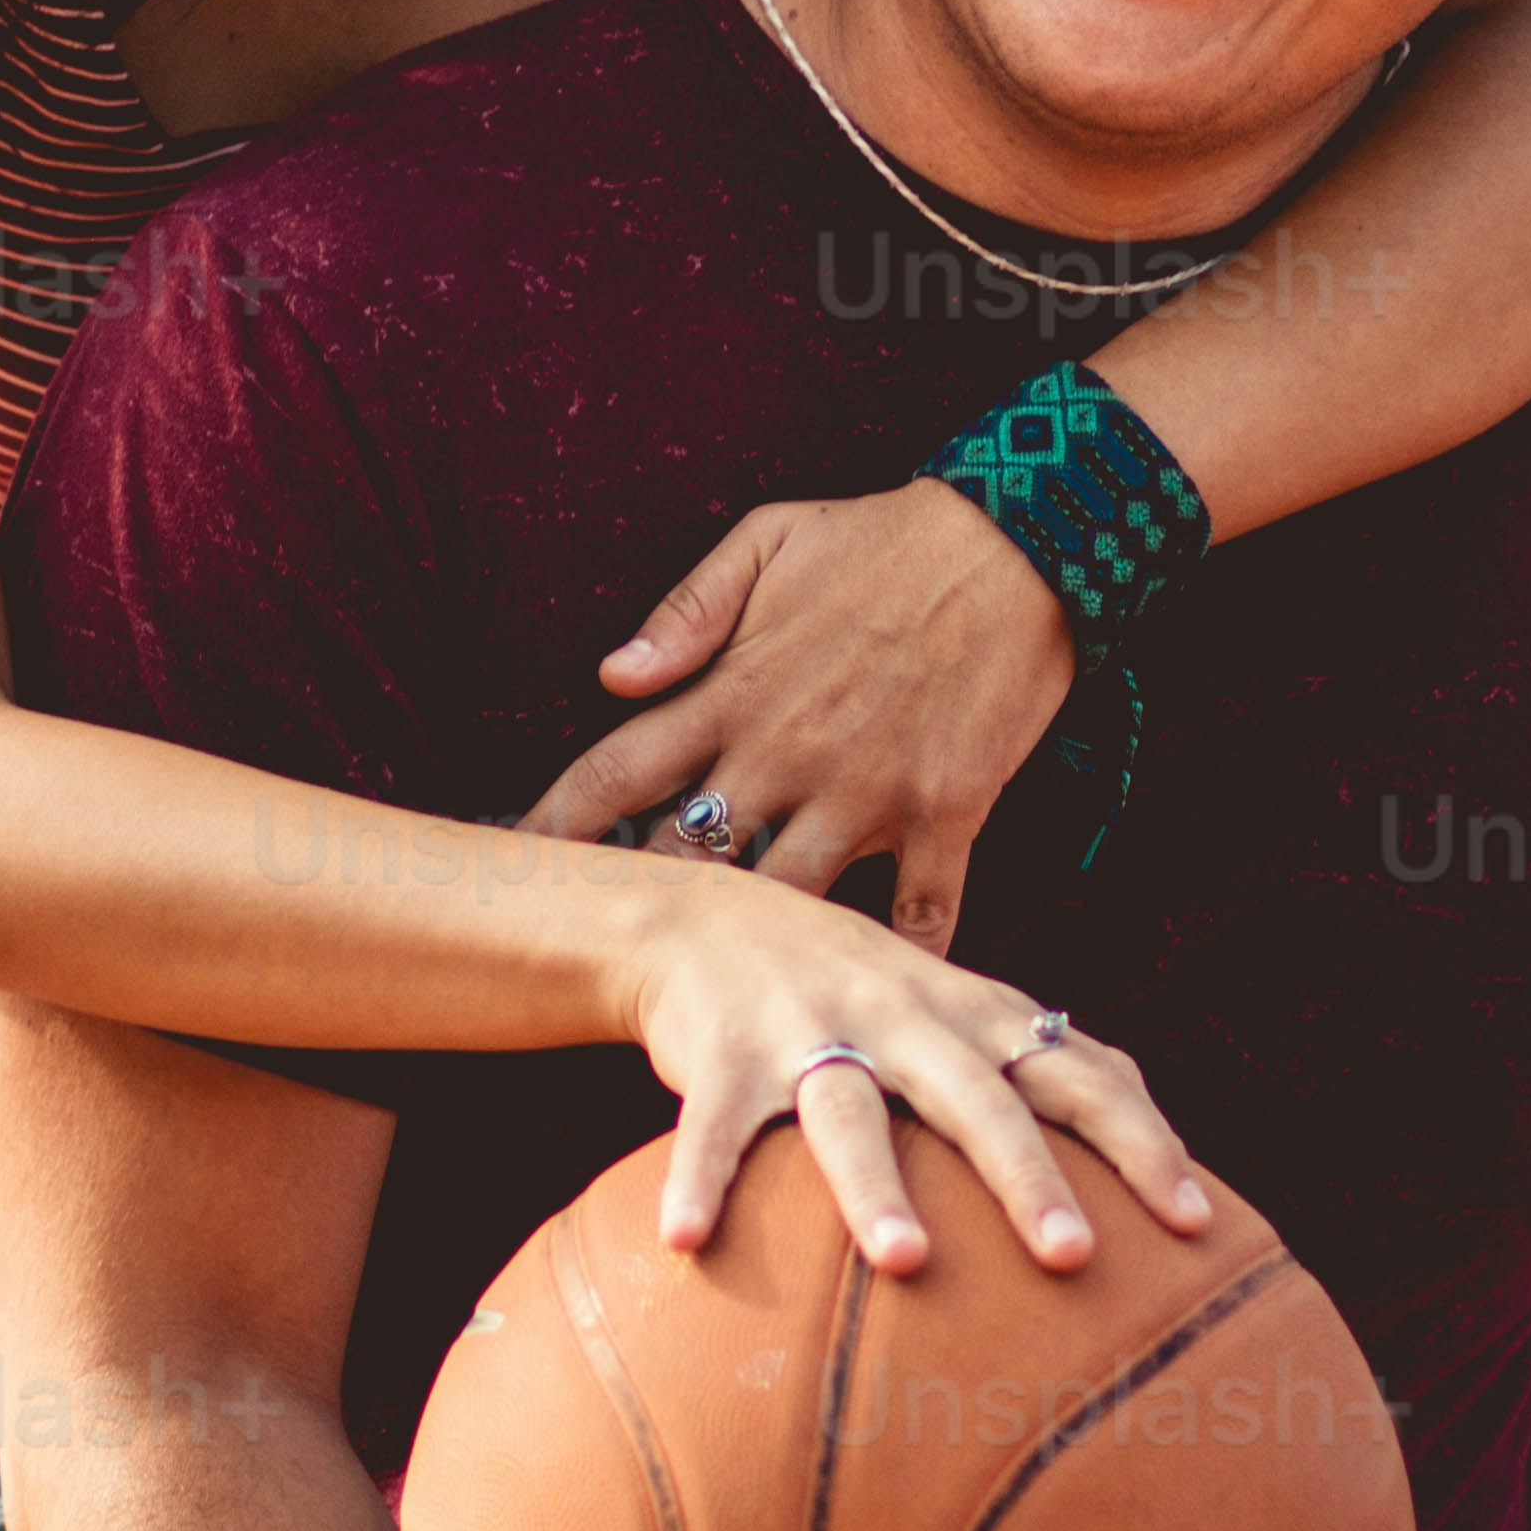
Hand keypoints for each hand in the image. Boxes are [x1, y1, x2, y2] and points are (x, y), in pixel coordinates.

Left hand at [523, 482, 1078, 953]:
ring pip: (785, 903)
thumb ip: (687, 609)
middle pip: (686, 862)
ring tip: (729, 988)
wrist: (1022, 543)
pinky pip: (915, 914)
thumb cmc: (884, 537)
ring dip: (756, 946)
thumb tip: (611, 675)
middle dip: (646, 907)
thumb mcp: (769, 537)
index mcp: (732, 691)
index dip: (552, 828)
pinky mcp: (944, 815)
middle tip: (615, 944)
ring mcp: (865, 793)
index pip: (613, 773)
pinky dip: (897, 957)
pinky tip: (872, 993)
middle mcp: (786, 755)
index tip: (507, 869)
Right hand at [606, 871, 1210, 1282]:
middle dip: (1028, 1178)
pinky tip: (687, 1242)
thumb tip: (1165, 1158)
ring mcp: (812, 1031)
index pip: (1081, 1074)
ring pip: (851, 1114)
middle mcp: (905, 1017)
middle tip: (1074, 1257)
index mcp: (975, 1015)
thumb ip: (1047, 1071)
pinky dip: (700, 1180)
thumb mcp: (961, 1014)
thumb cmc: (862, 992)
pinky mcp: (723, 1055)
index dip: (1141, 1142)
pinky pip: (715, 1125)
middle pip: (979, 1100)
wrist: (707, 919)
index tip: (1194, 1221)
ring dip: (876, 1188)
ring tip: (907, 1261)